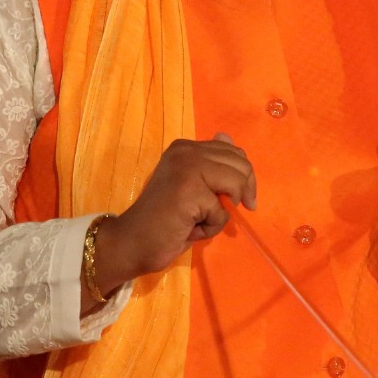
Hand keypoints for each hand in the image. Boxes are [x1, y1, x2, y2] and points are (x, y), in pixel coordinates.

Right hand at [93, 133, 253, 290]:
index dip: (244, 179)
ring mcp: (187, 168)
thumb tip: (227, 136)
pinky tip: (188, 228)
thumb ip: (210, 163)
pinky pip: (222, 211)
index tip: (240, 200)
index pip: (234, 153)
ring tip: (199, 220)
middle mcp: (186, 151)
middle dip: (239, 194)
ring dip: (222, 212)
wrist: (133, 242)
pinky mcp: (189, 190)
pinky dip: (210, 227)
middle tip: (216, 214)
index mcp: (186, 147)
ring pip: (236, 185)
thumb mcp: (192, 185)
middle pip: (241, 166)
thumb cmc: (165, 219)